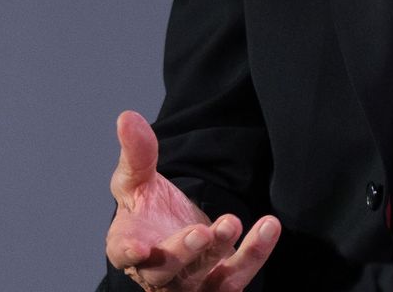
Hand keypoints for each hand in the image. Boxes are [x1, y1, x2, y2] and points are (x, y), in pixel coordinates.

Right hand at [106, 110, 280, 290]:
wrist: (178, 231)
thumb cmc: (148, 212)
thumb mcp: (138, 180)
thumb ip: (136, 153)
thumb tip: (128, 117)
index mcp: (129, 247)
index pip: (123, 254)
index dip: (129, 252)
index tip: (138, 246)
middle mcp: (157, 272)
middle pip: (167, 270)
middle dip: (184, 252)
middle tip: (201, 232)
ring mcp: (190, 283)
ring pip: (205, 276)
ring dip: (221, 251)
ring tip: (232, 222)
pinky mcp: (220, 284)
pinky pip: (238, 276)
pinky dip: (255, 254)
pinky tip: (269, 226)